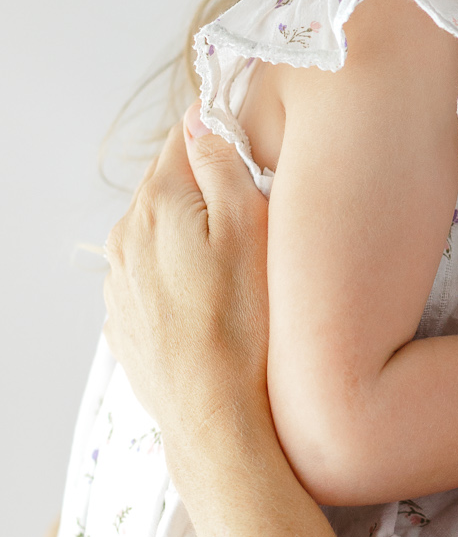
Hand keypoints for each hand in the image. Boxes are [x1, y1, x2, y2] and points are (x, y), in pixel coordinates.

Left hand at [103, 115, 271, 452]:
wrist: (213, 414)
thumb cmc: (242, 325)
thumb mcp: (251, 228)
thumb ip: (223, 165)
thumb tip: (204, 122)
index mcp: (156, 203)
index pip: (185, 137)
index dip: (224, 138)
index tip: (256, 159)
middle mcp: (126, 236)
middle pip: (172, 185)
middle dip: (210, 191)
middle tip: (260, 221)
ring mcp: (120, 280)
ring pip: (163, 232)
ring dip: (196, 236)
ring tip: (239, 270)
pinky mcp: (125, 317)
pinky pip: (156, 275)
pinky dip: (183, 276)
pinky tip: (215, 303)